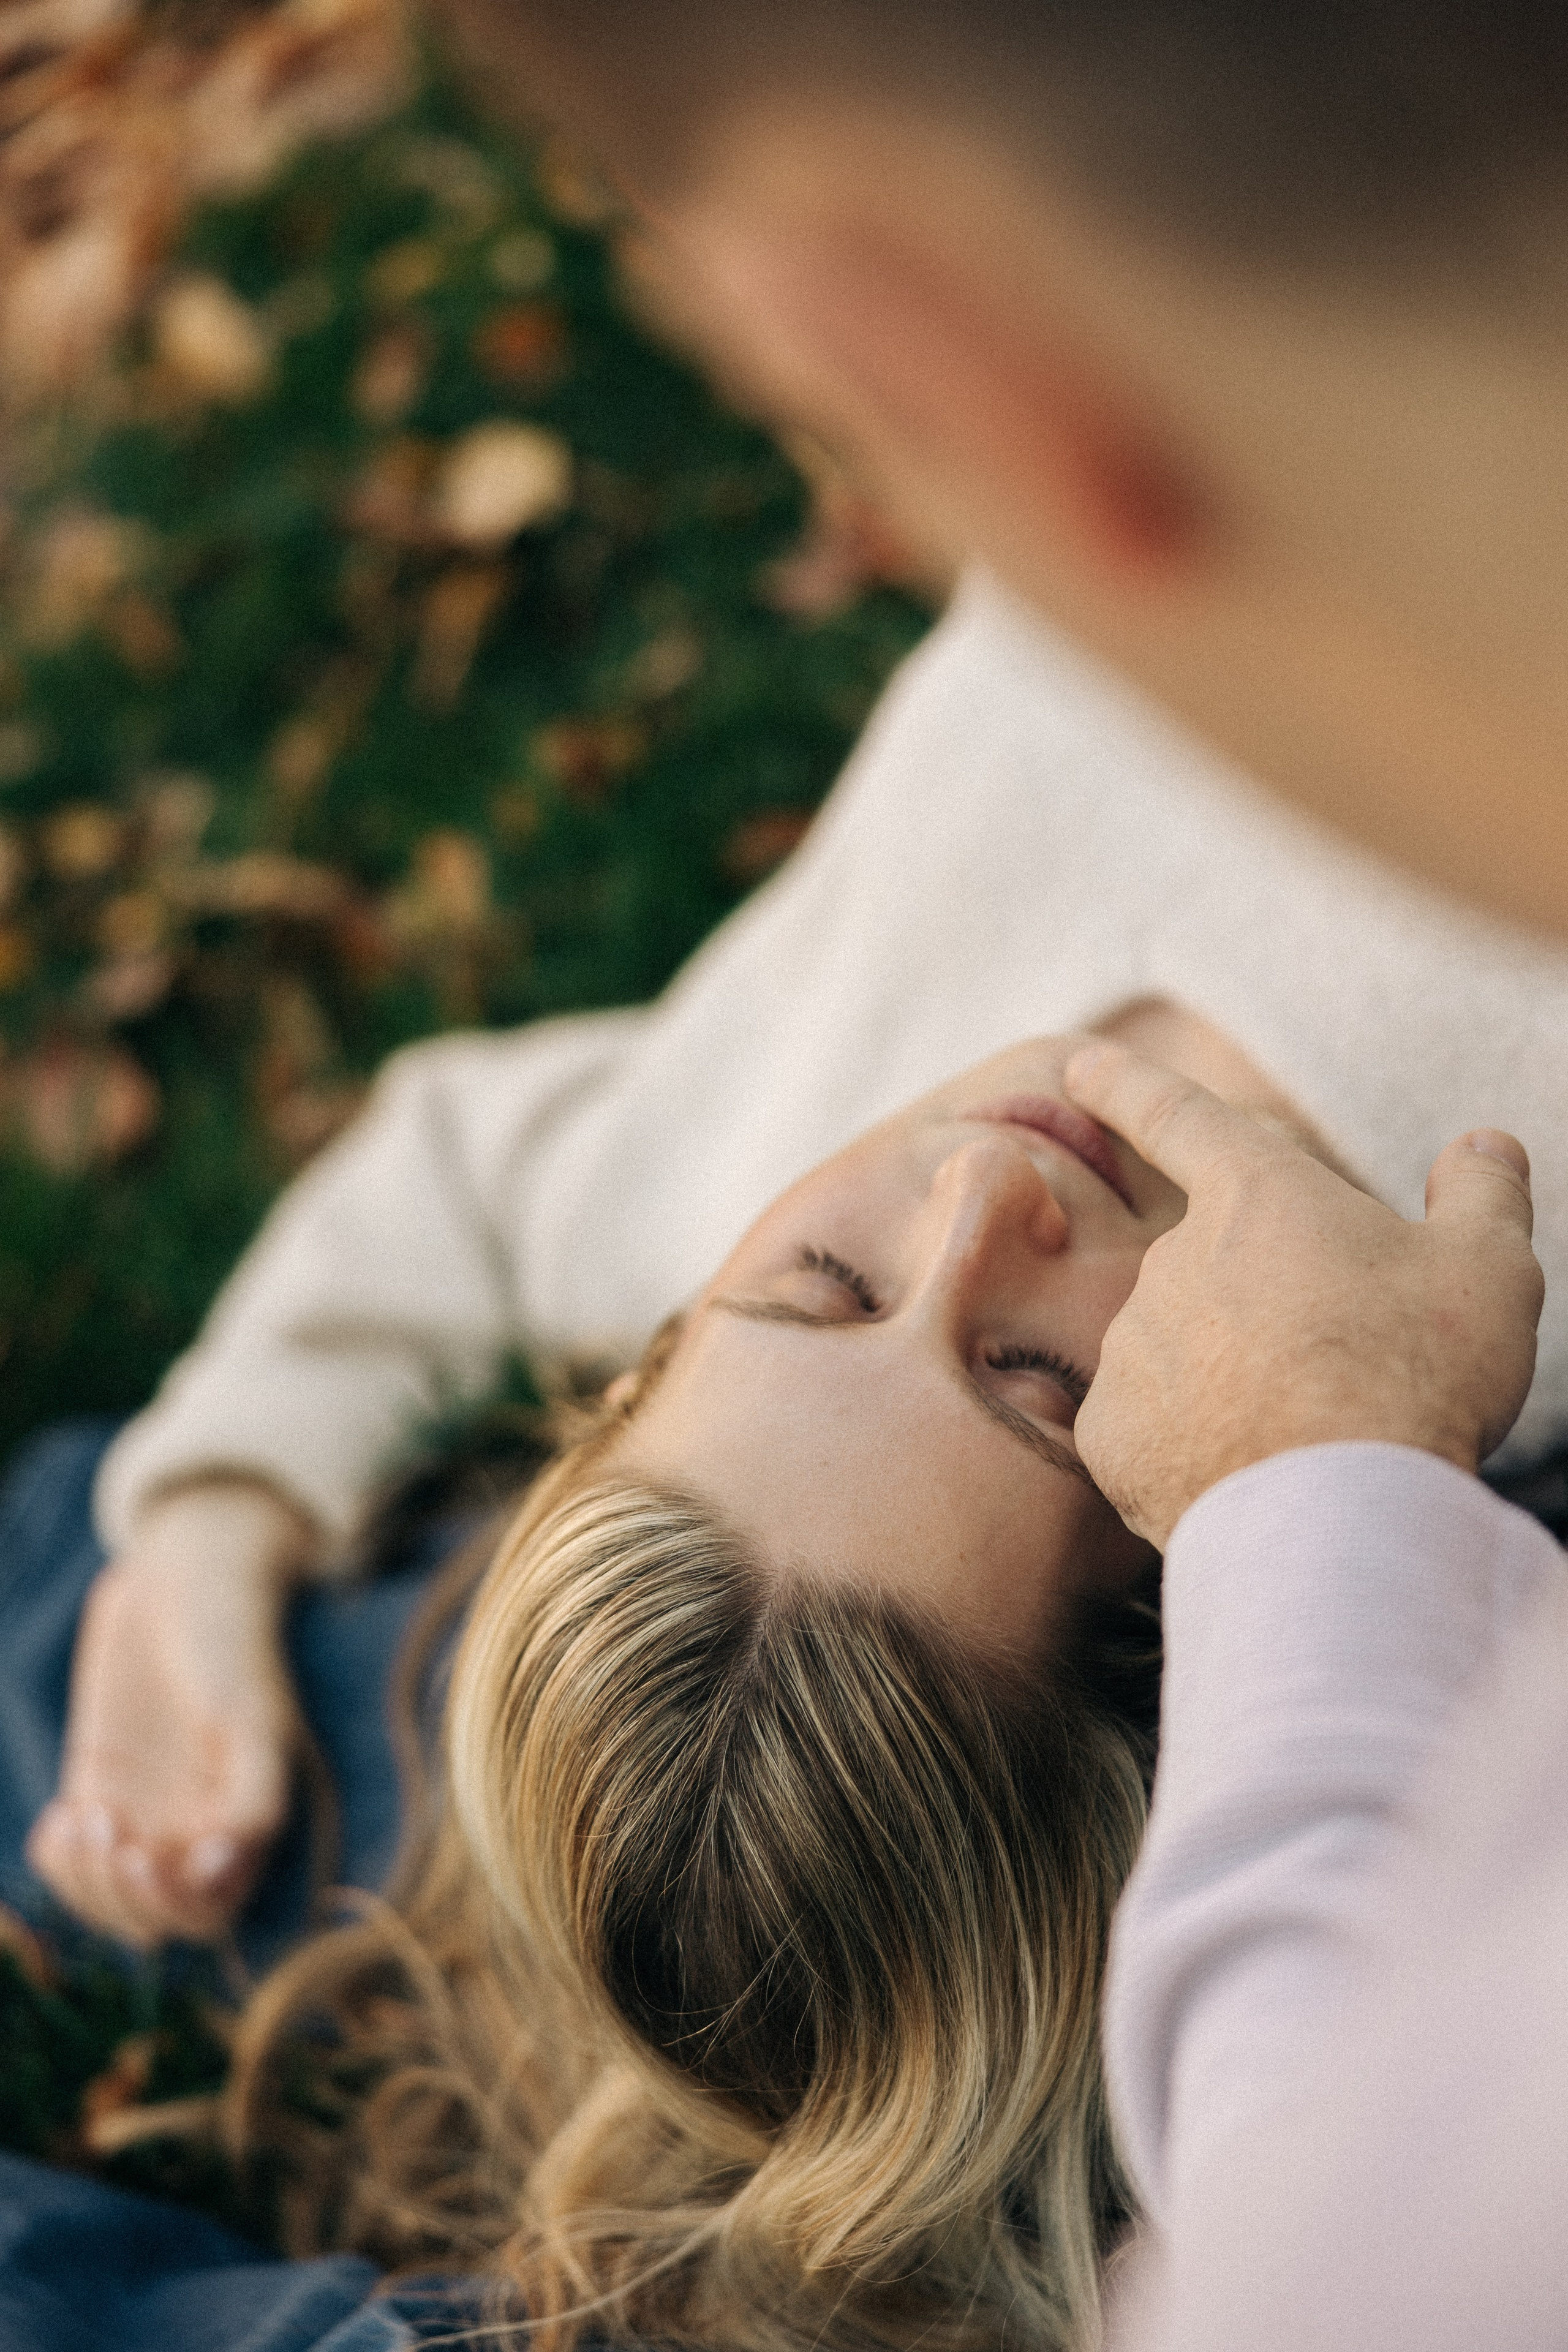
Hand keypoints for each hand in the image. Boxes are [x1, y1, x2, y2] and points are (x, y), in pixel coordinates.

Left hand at [26, 1482, 316, 1947]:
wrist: (186, 1576)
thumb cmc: (233, 1640)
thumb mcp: (255, 1715)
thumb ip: (254, 1799)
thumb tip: (222, 1872)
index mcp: (247, 1824)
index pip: (211, 1914)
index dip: (174, 1906)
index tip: (149, 1853)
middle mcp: (195, 1832)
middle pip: (154, 1921)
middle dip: (122, 1896)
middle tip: (108, 1827)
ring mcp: (145, 1814)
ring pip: (106, 1900)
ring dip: (83, 1881)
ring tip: (79, 1819)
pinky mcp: (99, 1790)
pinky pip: (69, 1859)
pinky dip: (55, 1858)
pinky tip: (63, 1816)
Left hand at [1063, 1042, 1543, 1548]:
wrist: (1341, 1512)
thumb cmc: (1417, 1375)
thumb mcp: (1488, 1269)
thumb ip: (1482, 1194)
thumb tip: (1485, 1146)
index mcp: (1255, 1195)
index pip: (1178, 1115)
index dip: (1128, 1084)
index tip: (1080, 1066)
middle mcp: (1172, 1259)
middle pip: (1212, 1269)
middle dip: (1262, 1310)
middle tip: (1338, 1372)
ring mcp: (1132, 1347)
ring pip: (1180, 1352)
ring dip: (1229, 1380)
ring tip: (1305, 1437)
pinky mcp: (1110, 1434)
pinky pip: (1149, 1429)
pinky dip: (1192, 1447)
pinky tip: (1248, 1474)